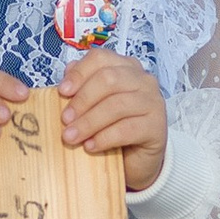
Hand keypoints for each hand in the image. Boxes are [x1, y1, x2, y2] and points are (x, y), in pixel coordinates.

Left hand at [58, 52, 167, 193]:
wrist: (137, 159)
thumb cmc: (113, 128)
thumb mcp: (94, 105)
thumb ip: (82, 86)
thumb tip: (68, 70)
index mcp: (126, 68)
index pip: (101, 58)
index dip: (79, 73)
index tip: (62, 92)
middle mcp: (143, 80)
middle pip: (108, 79)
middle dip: (82, 100)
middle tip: (65, 119)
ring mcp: (153, 102)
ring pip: (117, 105)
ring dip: (89, 122)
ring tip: (71, 137)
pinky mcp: (157, 127)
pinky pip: (127, 129)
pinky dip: (104, 138)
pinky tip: (90, 146)